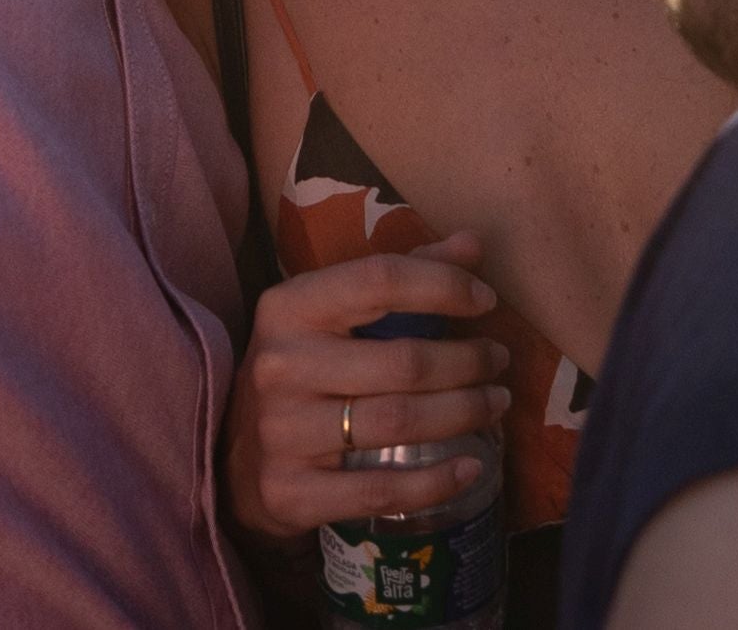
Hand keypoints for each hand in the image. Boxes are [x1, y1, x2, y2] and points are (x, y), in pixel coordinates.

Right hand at [222, 234, 509, 543]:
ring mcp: (281, 433)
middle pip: (402, 362)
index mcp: (289, 307)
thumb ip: (400, 276)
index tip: (486, 301)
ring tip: (496, 404)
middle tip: (499, 362)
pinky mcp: (291, 492)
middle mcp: (280, 366)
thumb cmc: (303, 369)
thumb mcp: (333, 314)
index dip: (443, 285)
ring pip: (397, 423)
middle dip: (468, 362)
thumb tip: (471, 245)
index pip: (379, 280)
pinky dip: (436, 482)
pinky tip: (471, 467)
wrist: (237, 457)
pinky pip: (381, 490)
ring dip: (464, 414)